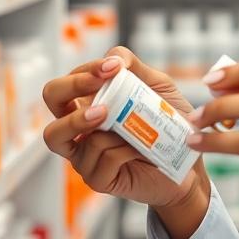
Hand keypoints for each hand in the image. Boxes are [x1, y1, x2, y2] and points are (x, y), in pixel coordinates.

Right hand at [41, 46, 210, 213]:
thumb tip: (113, 59)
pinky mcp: (97, 179)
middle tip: (102, 88)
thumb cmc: (166, 120)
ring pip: (64, 134)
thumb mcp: (157, 85)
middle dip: (71, 88)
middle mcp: (79, 127)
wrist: (187, 157)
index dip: (85, 72)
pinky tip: (142, 149)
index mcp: (88, 102)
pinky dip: (124, 150)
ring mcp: (84, 154)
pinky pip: (100, 159)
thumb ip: (134, 67)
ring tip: (129, 127)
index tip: (112, 68)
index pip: (69, 81)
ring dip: (105, 127)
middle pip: (51, 100)